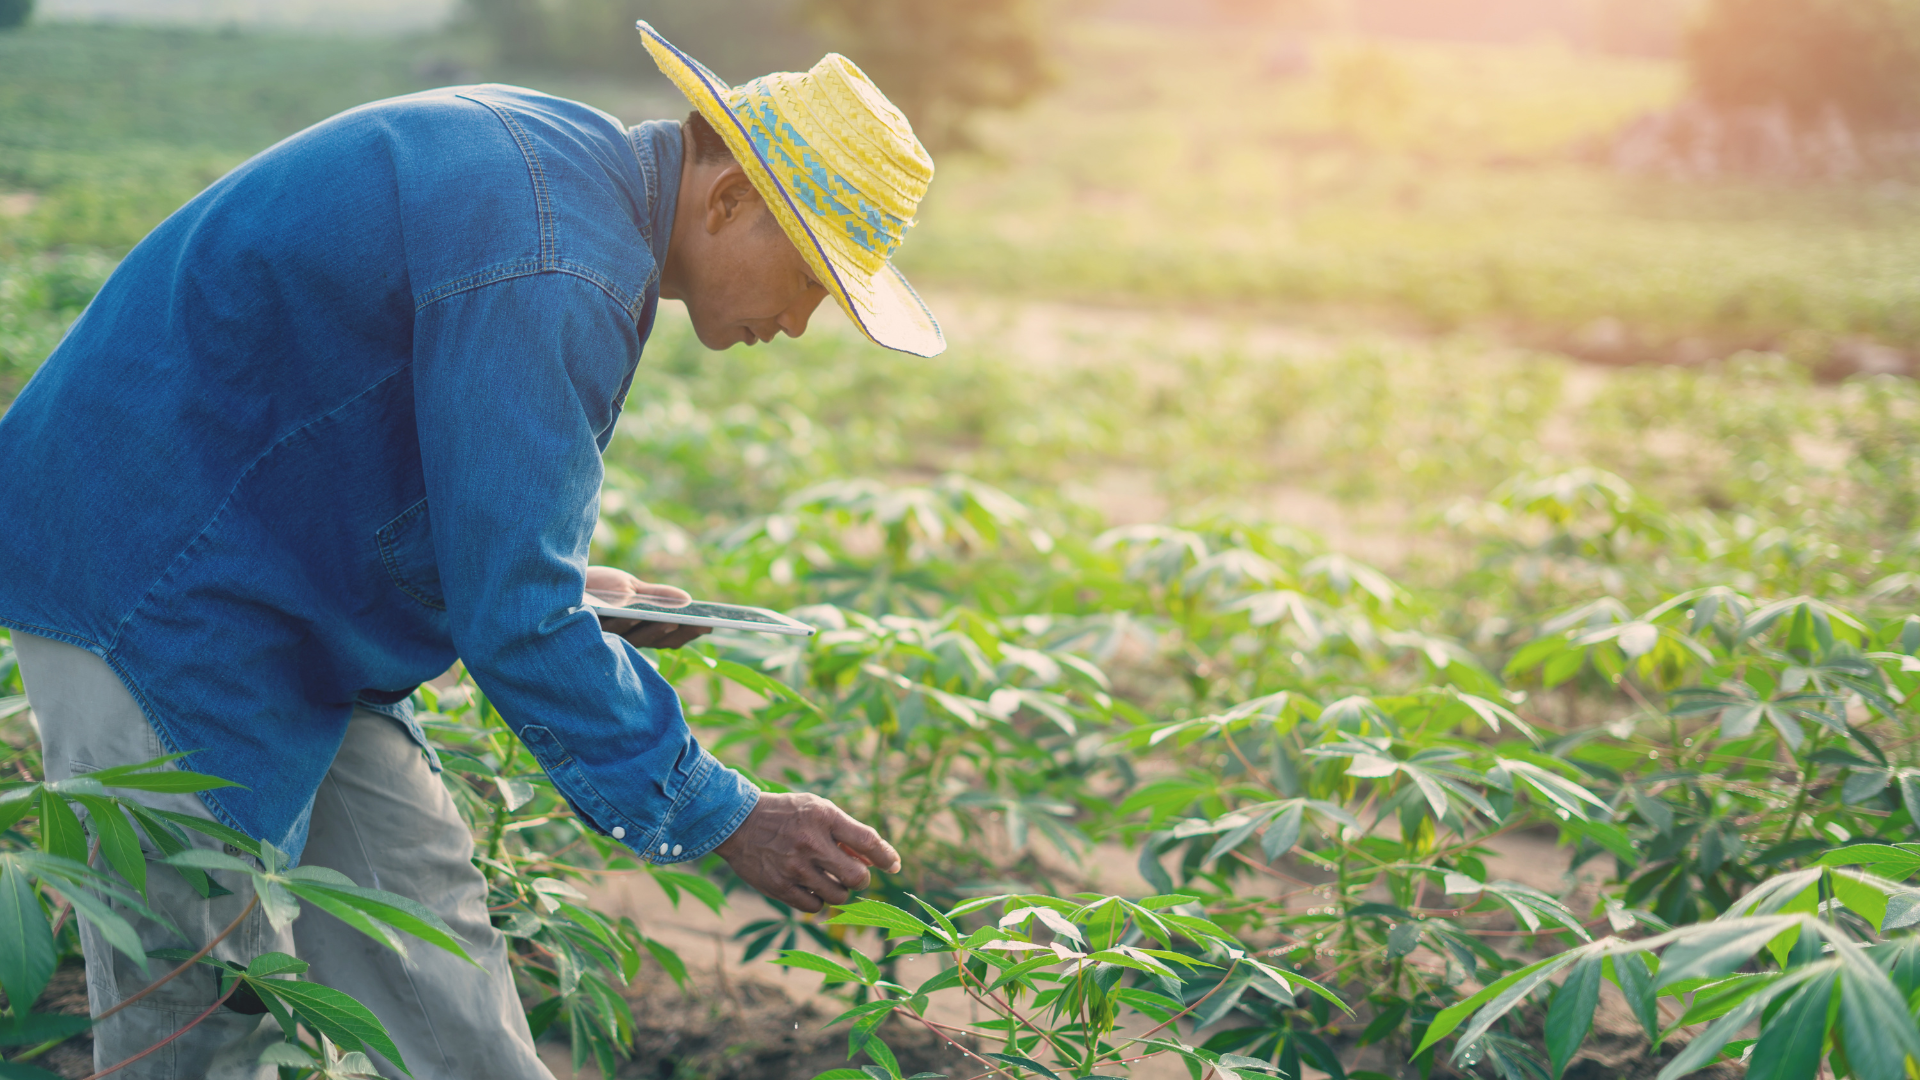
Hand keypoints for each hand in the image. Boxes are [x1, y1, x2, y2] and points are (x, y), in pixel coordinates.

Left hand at [586, 565, 711, 649]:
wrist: (555, 581)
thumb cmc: (594, 586)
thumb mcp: (629, 587)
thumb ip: (655, 595)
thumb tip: (687, 600)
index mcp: (638, 630)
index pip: (669, 638)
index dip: (689, 633)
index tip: (710, 624)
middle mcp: (624, 639)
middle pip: (656, 640)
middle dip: (677, 631)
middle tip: (696, 622)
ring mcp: (607, 637)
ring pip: (635, 638)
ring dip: (653, 630)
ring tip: (672, 620)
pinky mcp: (587, 631)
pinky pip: (608, 629)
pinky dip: (624, 622)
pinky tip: (634, 613)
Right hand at [713, 792, 901, 912]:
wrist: (737, 822)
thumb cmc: (786, 814)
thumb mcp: (818, 810)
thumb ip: (846, 833)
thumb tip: (875, 861)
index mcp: (824, 818)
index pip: (868, 841)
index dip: (887, 856)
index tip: (894, 865)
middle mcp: (810, 843)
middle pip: (857, 877)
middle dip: (861, 878)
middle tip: (854, 874)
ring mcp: (794, 868)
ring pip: (838, 896)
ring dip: (840, 891)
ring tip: (828, 879)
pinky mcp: (779, 887)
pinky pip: (814, 907)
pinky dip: (818, 900)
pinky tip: (811, 887)